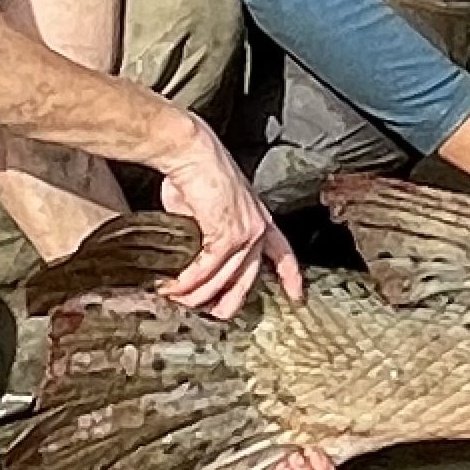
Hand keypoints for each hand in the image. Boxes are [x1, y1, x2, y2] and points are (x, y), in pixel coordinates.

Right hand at [148, 116, 303, 314]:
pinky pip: (208, 269)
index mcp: (261, 221)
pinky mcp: (229, 233)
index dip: (290, 278)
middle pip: (248, 281)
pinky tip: (172, 287)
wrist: (192, 153)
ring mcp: (247, 233)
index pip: (283, 255)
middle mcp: (260, 229)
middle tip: (208, 315)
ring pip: (224, 280)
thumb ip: (206, 237)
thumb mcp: (207, 212)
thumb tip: (189, 260)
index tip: (297, 297)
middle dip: (227, 304)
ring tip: (174, 299)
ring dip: (195, 295)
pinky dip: (187, 282)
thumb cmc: (196, 176)